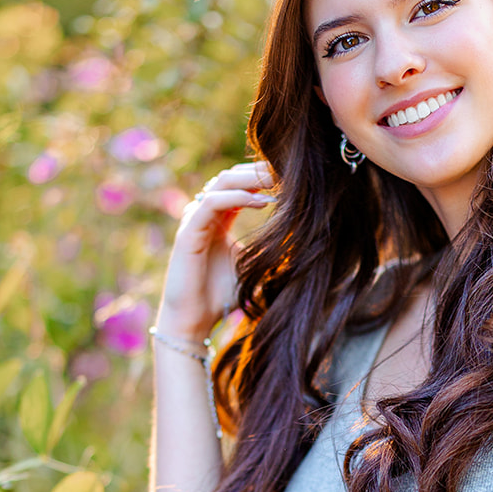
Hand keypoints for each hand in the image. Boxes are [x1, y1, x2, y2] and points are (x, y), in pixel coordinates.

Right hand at [156, 161, 274, 341]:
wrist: (193, 323)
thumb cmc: (221, 298)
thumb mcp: (253, 268)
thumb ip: (269, 252)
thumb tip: (305, 248)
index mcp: (218, 221)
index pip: (239, 187)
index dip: (262, 179)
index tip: (291, 178)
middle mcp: (203, 216)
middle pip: (230, 177)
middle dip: (258, 170)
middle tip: (287, 168)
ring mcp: (194, 222)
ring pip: (220, 183)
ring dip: (250, 178)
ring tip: (276, 179)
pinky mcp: (187, 233)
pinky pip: (210, 204)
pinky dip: (236, 198)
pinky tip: (260, 201)